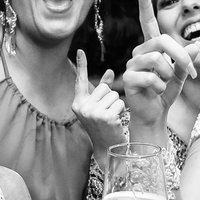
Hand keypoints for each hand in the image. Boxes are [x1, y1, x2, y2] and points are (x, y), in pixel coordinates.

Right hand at [72, 50, 125, 170]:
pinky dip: (122, 111)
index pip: (80, 81)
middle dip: (110, 98)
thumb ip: (103, 90)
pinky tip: (116, 122)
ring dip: (117, 105)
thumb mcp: (99, 107)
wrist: (108, 149)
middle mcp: (82, 107)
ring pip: (114, 95)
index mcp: (77, 103)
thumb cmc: (104, 127)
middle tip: (107, 113)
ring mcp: (92, 112)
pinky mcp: (105, 116)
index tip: (80, 50)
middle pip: (105, 88)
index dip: (81, 65)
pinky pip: (120, 103)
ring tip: (111, 118)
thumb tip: (109, 72)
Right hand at [123, 0, 199, 128]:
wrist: (155, 114)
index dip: (144, 6)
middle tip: (192, 72)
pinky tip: (156, 92)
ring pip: (157, 59)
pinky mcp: (128, 78)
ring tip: (165, 84)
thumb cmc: (165, 93)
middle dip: (181, 56)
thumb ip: (186, 59)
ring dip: (169, 75)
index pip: (148, 23)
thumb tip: (197, 44)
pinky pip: (150, 77)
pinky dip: (160, 87)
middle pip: (162, 41)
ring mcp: (132, 64)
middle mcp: (140, 52)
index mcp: (152, 47)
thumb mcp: (181, 75)